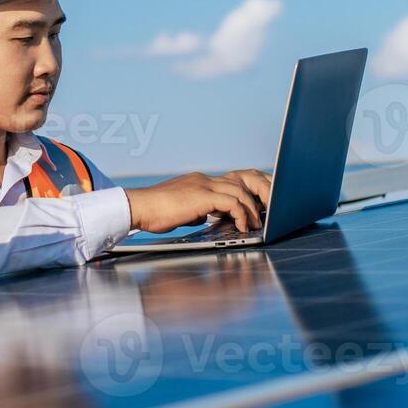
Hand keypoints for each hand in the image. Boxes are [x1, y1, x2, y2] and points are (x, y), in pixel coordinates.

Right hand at [124, 169, 271, 234]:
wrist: (138, 207)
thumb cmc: (155, 212)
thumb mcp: (182, 210)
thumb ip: (198, 209)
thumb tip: (208, 216)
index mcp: (200, 181)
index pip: (234, 180)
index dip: (251, 191)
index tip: (262, 205)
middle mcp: (205, 179)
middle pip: (244, 179)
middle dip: (261, 195)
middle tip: (270, 212)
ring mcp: (203, 185)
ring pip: (241, 190)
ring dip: (253, 209)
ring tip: (256, 225)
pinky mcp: (202, 196)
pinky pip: (232, 202)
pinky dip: (241, 214)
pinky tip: (242, 227)